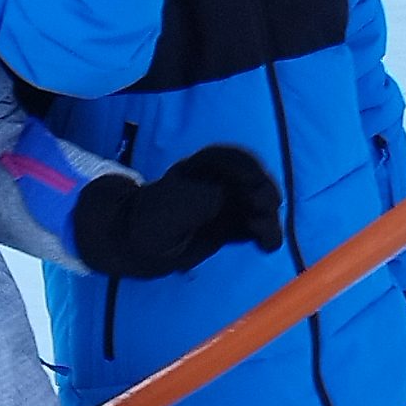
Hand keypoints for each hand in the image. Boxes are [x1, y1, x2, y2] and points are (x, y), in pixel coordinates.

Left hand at [72, 145, 281, 278]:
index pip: (233, 160)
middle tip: (266, 216)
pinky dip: (265, 232)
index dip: (250, 172)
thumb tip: (231, 197)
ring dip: (269, 217)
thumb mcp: (171, 208)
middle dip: (265, 195)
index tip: (257, 193)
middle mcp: (218, 181)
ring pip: (258, 203)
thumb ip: (202, 198)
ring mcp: (227, 202)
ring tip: (267, 238)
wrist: (137, 244)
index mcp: (201, 168)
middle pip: (253, 180)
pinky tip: (267, 245)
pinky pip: (255, 223)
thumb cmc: (150, 222)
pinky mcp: (232, 224)